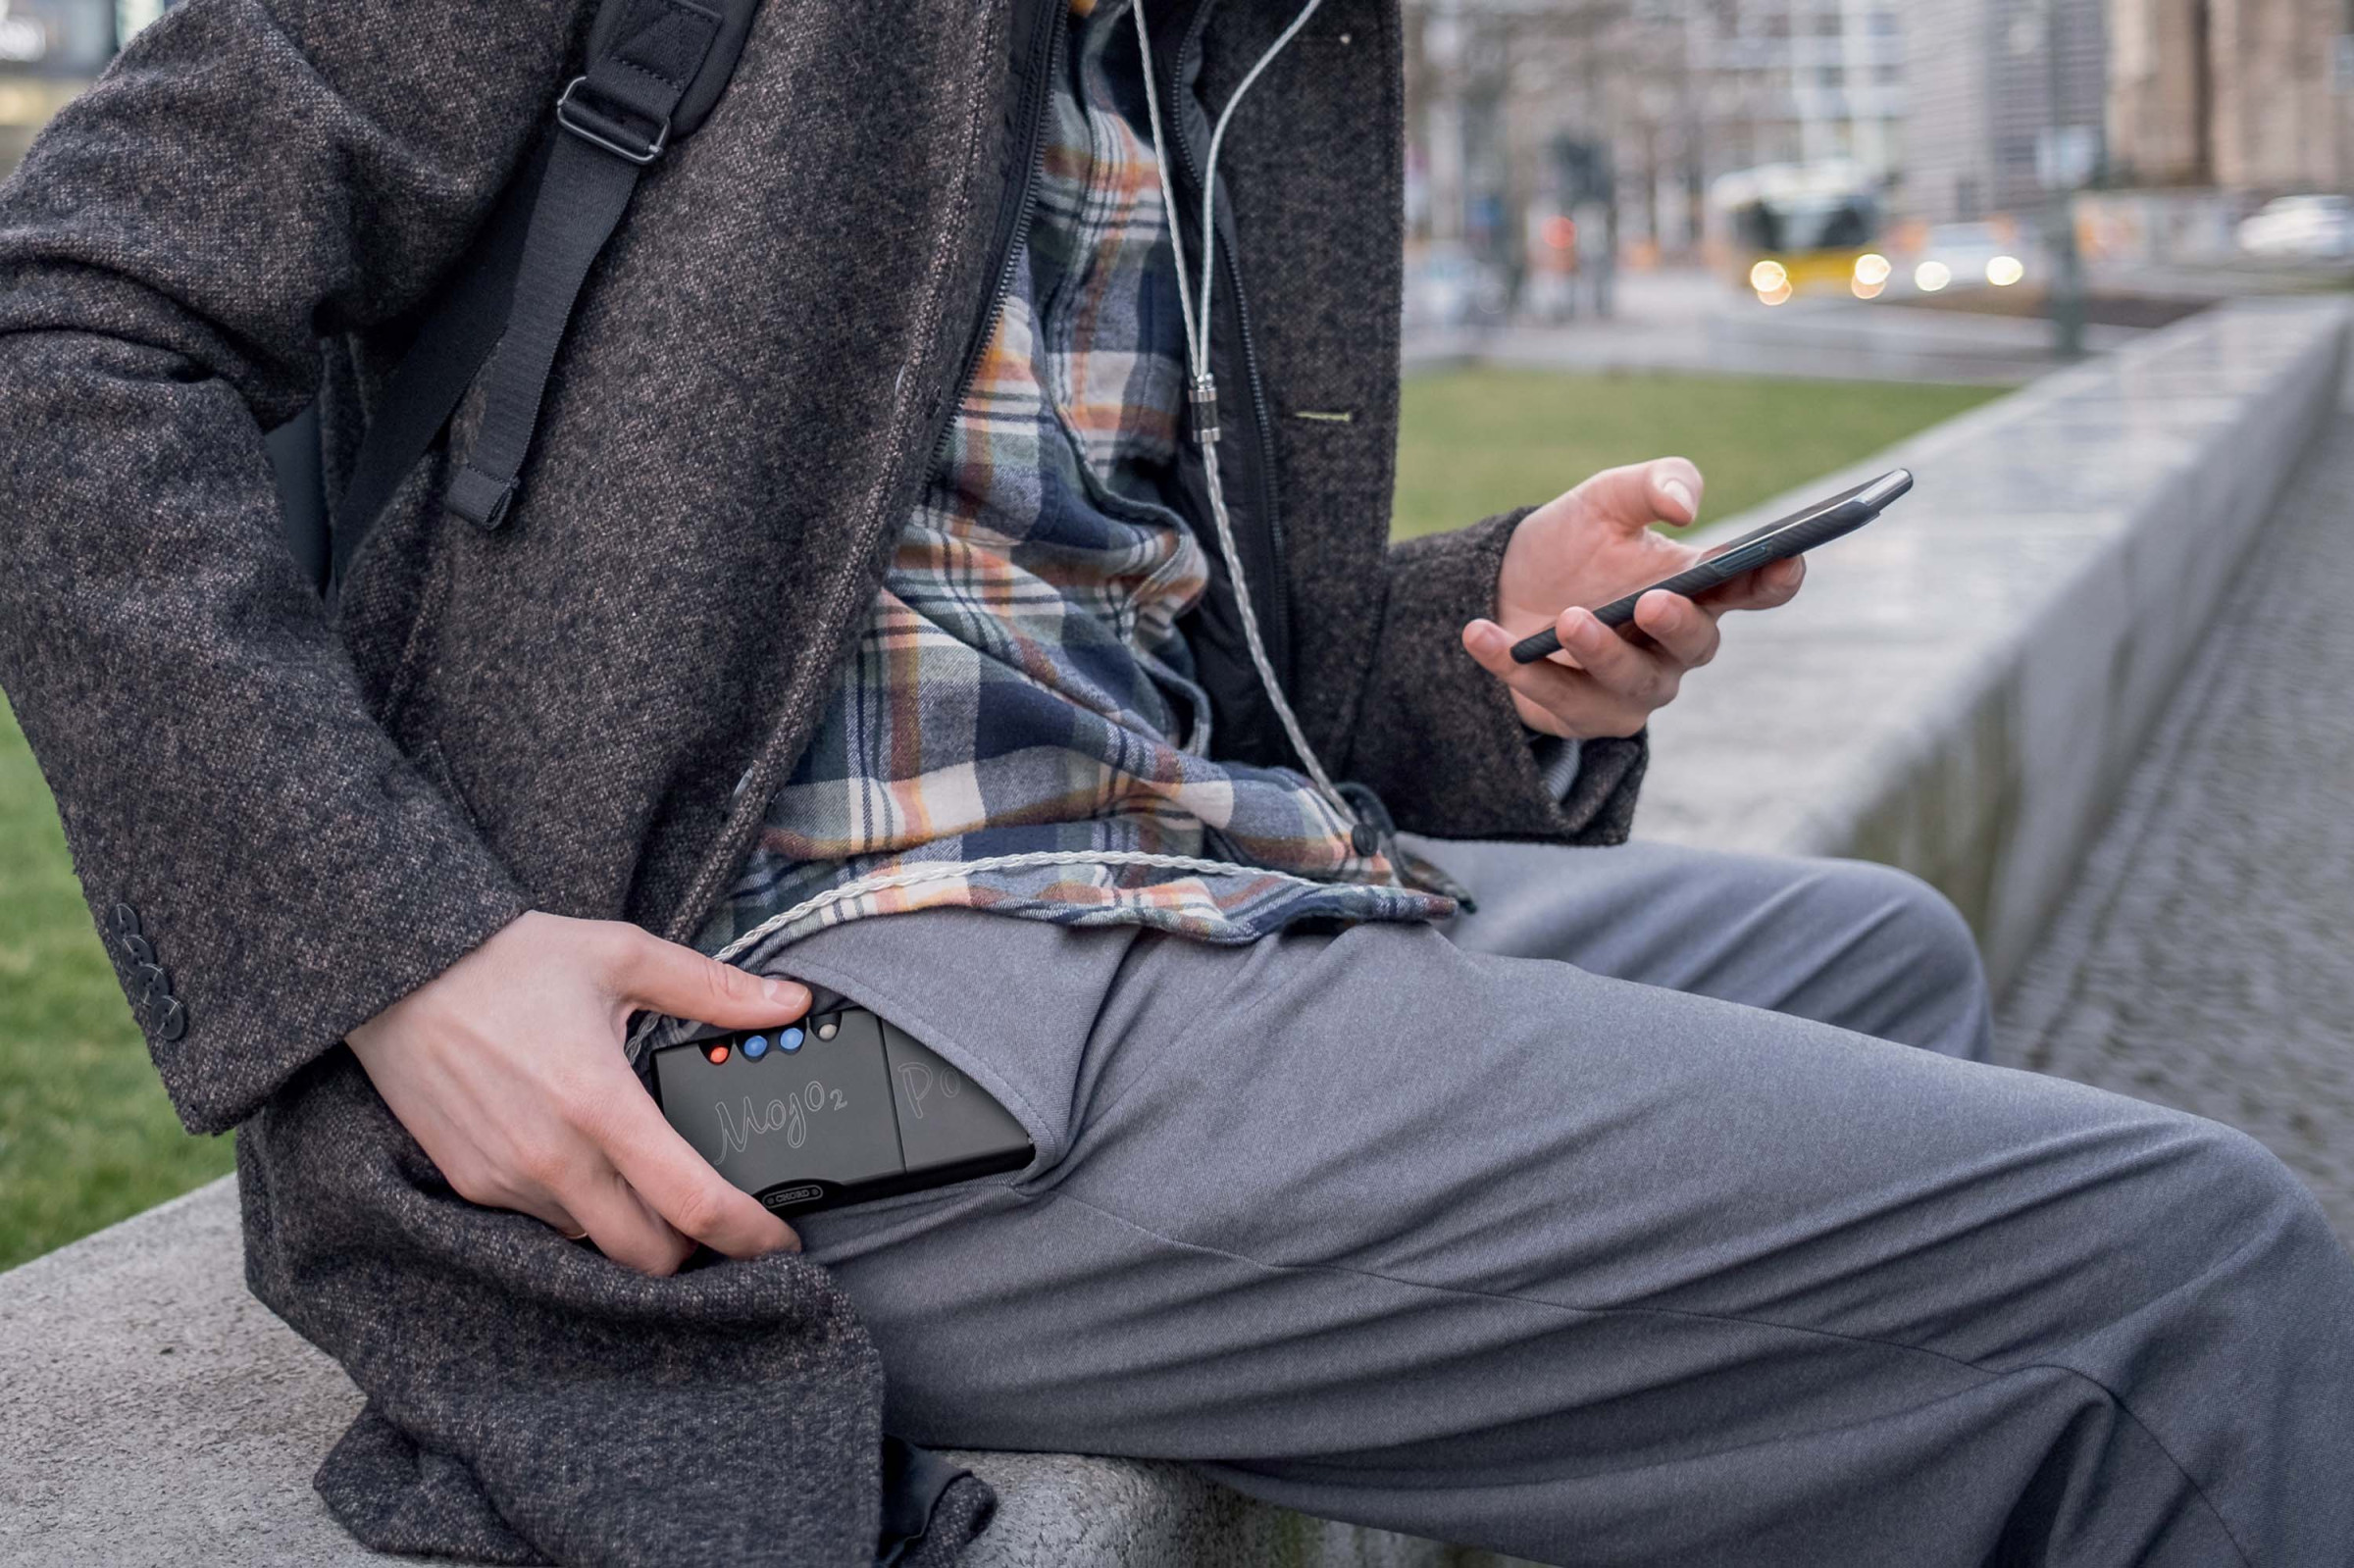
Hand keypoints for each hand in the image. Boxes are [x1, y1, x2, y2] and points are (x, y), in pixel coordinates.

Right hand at [348, 911, 809, 1274]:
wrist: (396, 970)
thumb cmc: (508, 959)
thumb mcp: (622, 954)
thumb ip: (715, 988)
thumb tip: (789, 1001)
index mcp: (599, 1103)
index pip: (691, 1203)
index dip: (748, 1235)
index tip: (781, 1241)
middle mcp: (551, 1157)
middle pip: (646, 1254)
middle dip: (695, 1248)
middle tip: (718, 1214)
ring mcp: (505, 1179)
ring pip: (594, 1241)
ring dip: (633, 1227)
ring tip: (652, 1180)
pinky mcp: (471, 1183)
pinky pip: (544, 1223)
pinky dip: (581, 1209)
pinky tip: (590, 1163)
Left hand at [1460, 457, 1805, 738]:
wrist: (1500, 588)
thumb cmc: (1571, 545)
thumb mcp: (1606, 499)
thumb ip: (1654, 483)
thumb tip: (1685, 504)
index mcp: (1697, 588)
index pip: (1756, 587)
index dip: (1777, 578)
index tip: (1786, 558)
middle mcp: (1675, 646)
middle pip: (1697, 646)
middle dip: (1676, 626)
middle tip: (1650, 602)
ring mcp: (1633, 686)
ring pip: (1632, 685)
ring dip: (1600, 653)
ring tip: (1566, 619)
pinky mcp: (1582, 715)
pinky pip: (1558, 700)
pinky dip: (1518, 667)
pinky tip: (1482, 635)